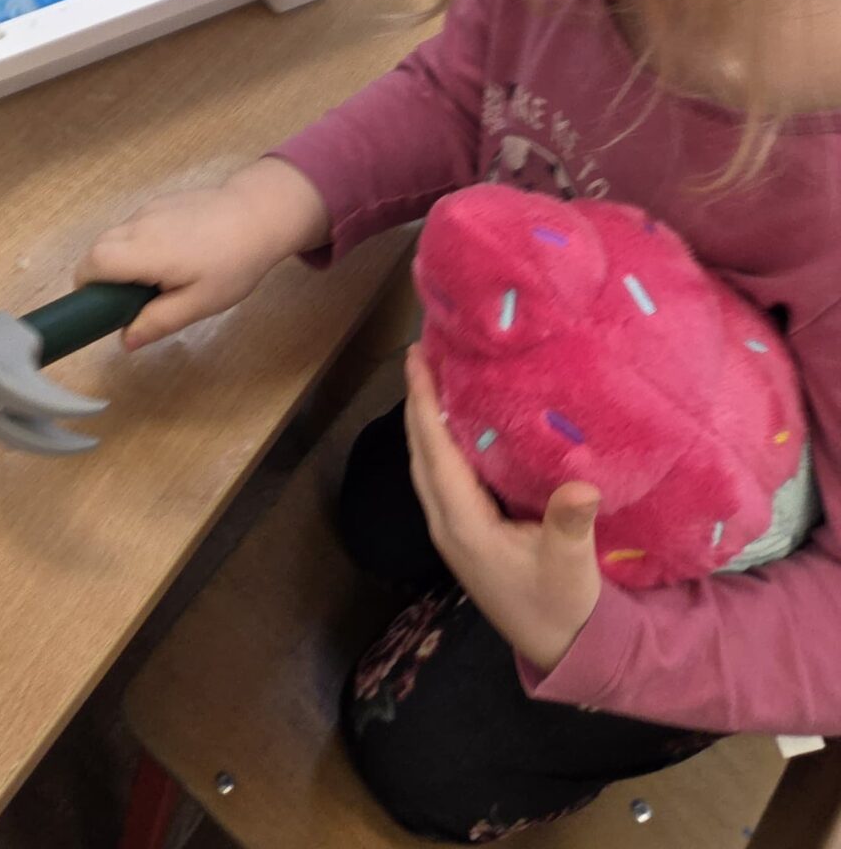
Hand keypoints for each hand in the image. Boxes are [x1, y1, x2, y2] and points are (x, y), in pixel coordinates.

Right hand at [78, 157, 330, 346]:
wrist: (258, 214)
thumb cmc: (232, 264)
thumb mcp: (199, 303)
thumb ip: (158, 321)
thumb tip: (125, 341)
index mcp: (145, 252)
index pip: (93, 262)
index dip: (86, 284)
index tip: (99, 306)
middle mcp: (139, 225)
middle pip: (98, 247)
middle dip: (100, 275)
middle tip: (128, 301)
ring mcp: (148, 209)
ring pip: (115, 235)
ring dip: (119, 259)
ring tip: (154, 282)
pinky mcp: (160, 202)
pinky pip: (134, 226)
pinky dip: (136, 244)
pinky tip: (171, 258)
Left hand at [404, 342, 601, 674]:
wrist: (559, 647)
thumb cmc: (563, 605)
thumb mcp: (571, 565)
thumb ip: (570, 525)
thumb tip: (582, 487)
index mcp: (463, 526)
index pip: (435, 454)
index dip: (424, 405)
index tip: (416, 360)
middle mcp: (446, 523)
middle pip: (421, 451)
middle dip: (418, 401)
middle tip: (422, 352)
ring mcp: (450, 529)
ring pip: (426, 463)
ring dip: (426, 420)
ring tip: (433, 375)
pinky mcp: (462, 531)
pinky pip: (440, 475)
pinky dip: (440, 442)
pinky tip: (456, 422)